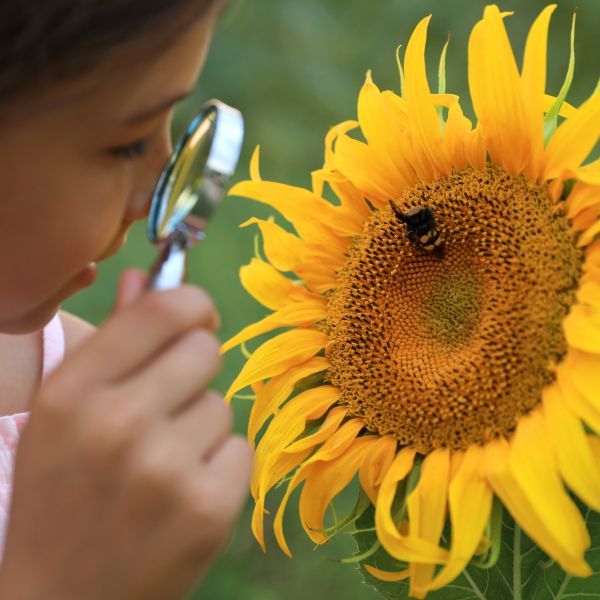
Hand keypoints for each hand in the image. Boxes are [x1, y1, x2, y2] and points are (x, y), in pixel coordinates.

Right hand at [0, 269, 251, 599]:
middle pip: (205, 348)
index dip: (191, 303)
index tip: (195, 317)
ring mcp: (166, 469)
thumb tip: (145, 278)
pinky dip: (219, 467)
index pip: (162, 309)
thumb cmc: (61, 497)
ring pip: (223, 404)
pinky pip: (240, 449)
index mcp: (73, 392)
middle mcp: (118, 424)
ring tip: (161, 465)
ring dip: (200, 427)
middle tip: (165, 407)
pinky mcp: (209, 508)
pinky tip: (182, 495)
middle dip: (192, 370)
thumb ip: (111, 339)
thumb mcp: (65, 415)